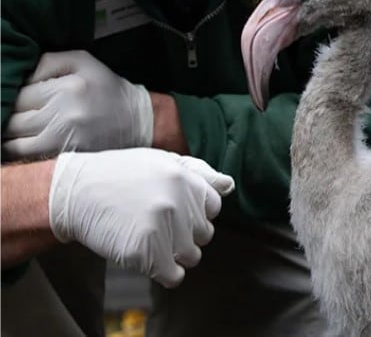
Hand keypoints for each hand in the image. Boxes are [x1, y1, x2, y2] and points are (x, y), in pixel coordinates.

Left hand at [3, 51, 152, 157]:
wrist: (139, 121)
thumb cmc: (108, 90)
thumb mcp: (84, 62)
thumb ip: (48, 62)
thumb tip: (19, 77)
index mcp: (68, 87)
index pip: (18, 94)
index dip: (10, 98)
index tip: (14, 102)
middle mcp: (64, 113)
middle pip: (12, 120)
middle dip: (7, 119)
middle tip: (11, 118)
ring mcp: (64, 139)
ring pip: (13, 142)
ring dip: (7, 138)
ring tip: (11, 133)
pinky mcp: (66, 158)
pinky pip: (26, 158)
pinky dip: (15, 154)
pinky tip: (15, 147)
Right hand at [48, 148, 233, 287]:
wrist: (74, 192)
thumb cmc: (119, 175)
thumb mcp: (161, 162)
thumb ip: (199, 173)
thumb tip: (229, 185)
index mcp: (185, 179)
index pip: (213, 207)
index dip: (195, 213)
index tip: (175, 212)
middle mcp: (178, 202)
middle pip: (204, 233)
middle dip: (186, 234)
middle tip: (159, 227)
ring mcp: (162, 227)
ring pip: (191, 255)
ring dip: (175, 254)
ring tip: (152, 242)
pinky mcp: (144, 251)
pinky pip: (173, 275)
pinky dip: (166, 273)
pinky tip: (151, 261)